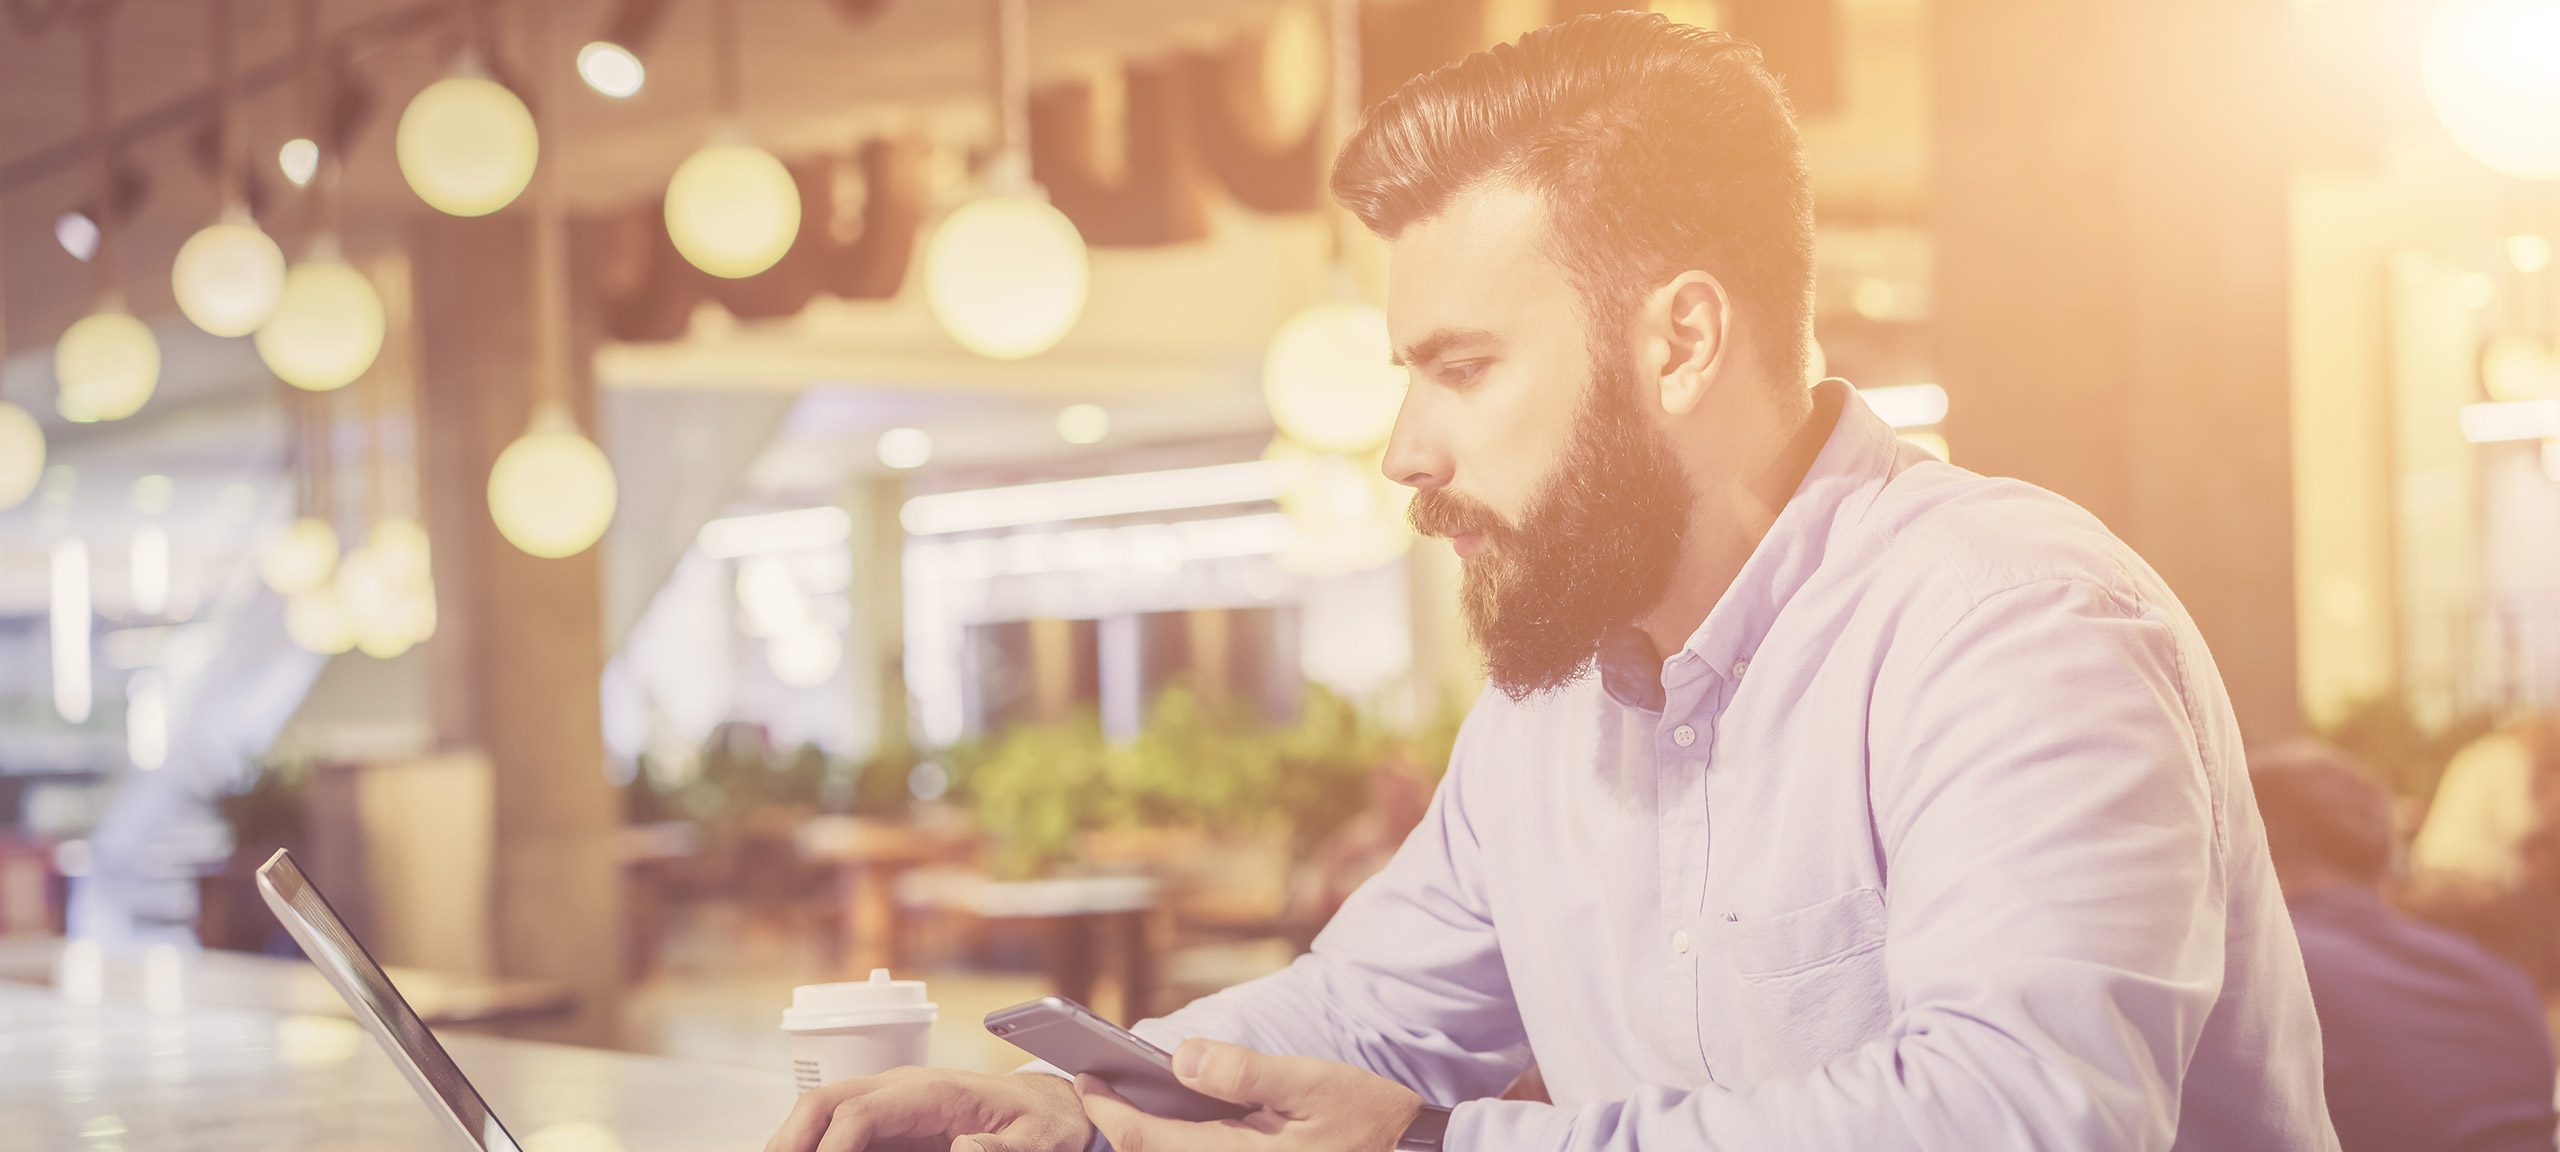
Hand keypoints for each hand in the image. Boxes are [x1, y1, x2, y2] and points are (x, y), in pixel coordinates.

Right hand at [763, 1067, 1094, 1151]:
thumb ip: (1005, 1150)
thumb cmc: (1044, 1124)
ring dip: (793, 1140)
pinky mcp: (888, 1122)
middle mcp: (903, 1089)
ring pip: (822, 1111)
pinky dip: (814, 1146)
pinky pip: (838, 1129)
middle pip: (826, 1100)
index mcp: (936, 1091)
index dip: (835, 1147)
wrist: (1048, 1107)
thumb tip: (963, 1149)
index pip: (864, 1111)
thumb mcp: (1041, 1142)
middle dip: (791, 1136)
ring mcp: (890, 1103)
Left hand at [1075, 1038, 1423, 1151]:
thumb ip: (1244, 1073)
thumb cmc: (1362, 1115)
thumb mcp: (1309, 1082)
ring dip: (1143, 1136)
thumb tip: (1180, 1059)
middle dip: (1116, 1126)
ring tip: (1121, 1097)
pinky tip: (1171, 1112)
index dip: (1107, 1111)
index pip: (1148, 1141)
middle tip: (1091, 1085)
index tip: (1083, 1078)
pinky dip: (1173, 1140)